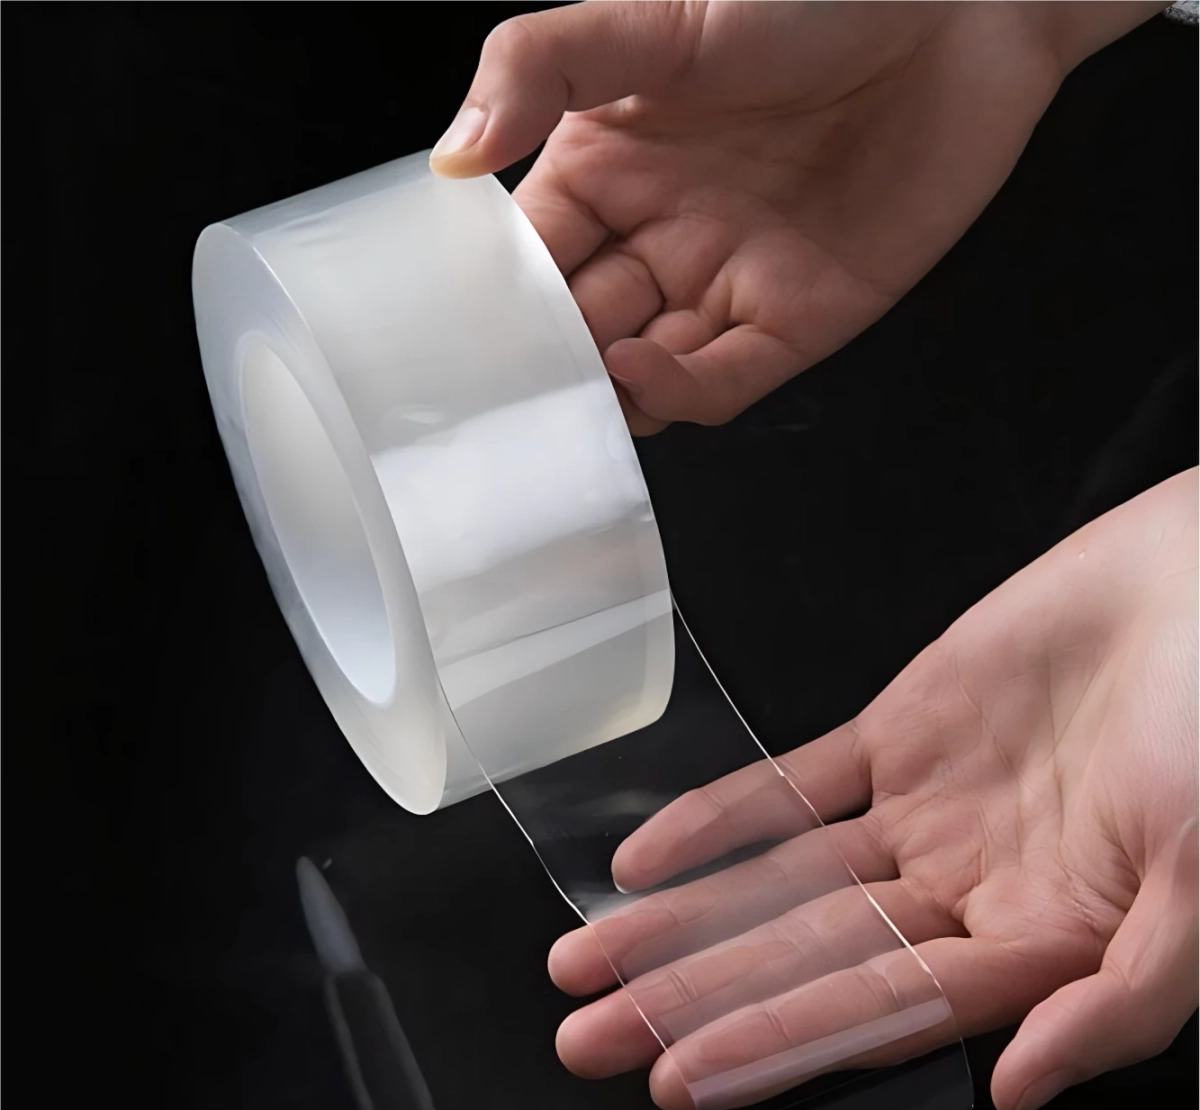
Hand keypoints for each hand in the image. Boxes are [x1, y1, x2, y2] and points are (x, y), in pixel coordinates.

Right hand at [432, 0, 1158, 432]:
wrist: (961, 12)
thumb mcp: (655, 17)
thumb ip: (544, 65)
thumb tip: (454, 152)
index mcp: (608, 168)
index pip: (528, 258)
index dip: (495, 301)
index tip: (454, 337)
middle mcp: (658, 236)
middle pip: (579, 328)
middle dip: (546, 365)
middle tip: (508, 394)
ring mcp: (724, 284)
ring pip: (642, 372)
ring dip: (603, 395)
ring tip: (569, 400)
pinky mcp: (794, 323)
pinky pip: (721, 380)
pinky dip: (676, 390)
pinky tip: (639, 376)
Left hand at [547, 467, 1199, 1109]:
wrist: (1199, 578)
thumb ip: (1122, 997)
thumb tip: (1015, 1090)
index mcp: (1038, 945)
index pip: (879, 1013)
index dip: (779, 1045)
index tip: (680, 1078)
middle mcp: (966, 892)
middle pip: (805, 960)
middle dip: (695, 1001)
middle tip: (589, 1038)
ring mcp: (923, 814)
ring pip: (779, 883)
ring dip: (683, 921)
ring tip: (587, 960)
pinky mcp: (896, 735)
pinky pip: (791, 787)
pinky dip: (718, 820)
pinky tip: (646, 861)